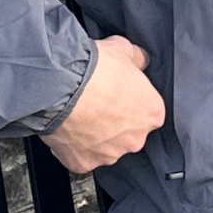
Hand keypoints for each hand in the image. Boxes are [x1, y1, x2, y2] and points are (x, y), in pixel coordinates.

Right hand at [41, 36, 165, 173]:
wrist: (61, 86)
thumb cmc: (94, 70)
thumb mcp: (123, 49)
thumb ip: (137, 58)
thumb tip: (140, 59)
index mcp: (152, 114)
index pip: (147, 111)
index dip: (131, 101)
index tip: (118, 94)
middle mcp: (134, 139)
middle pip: (128, 133)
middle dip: (115, 122)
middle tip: (97, 104)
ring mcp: (109, 154)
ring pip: (105, 147)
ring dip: (95, 135)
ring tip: (80, 115)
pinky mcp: (83, 163)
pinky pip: (81, 156)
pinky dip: (74, 147)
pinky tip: (68, 128)